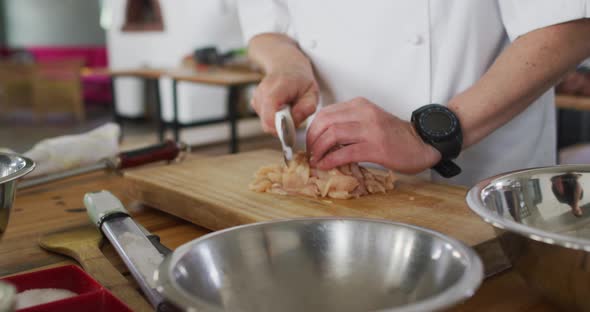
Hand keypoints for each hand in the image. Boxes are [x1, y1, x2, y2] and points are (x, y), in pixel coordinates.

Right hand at [251, 69, 318, 133]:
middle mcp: (263, 90)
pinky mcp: (254, 103)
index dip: (279, 124)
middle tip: (294, 117)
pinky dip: (274, 119)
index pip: (271, 108)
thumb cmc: (301, 82)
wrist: (286, 66)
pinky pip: (264, 120)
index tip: (292, 126)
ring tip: (288, 109)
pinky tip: (280, 108)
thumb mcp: (312, 92)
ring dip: (278, 122)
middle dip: (282, 127)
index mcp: (279, 85)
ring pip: (266, 123)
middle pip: (267, 121)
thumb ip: (306, 108)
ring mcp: (257, 96)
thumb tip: (293, 122)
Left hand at [306, 97, 440, 173]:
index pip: (326, 113)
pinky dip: (330, 160)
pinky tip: (325, 165)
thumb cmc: (394, 136)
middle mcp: (364, 113)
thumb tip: (322, 137)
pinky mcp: (376, 147)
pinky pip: (345, 152)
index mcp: (360, 105)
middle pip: (325, 122)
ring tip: (315, 160)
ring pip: (332, 135)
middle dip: (312, 140)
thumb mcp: (368, 120)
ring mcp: (370, 130)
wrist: (421, 144)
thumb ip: (348, 123)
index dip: (312, 129)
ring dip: (319, 150)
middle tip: (310, 153)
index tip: (309, 142)